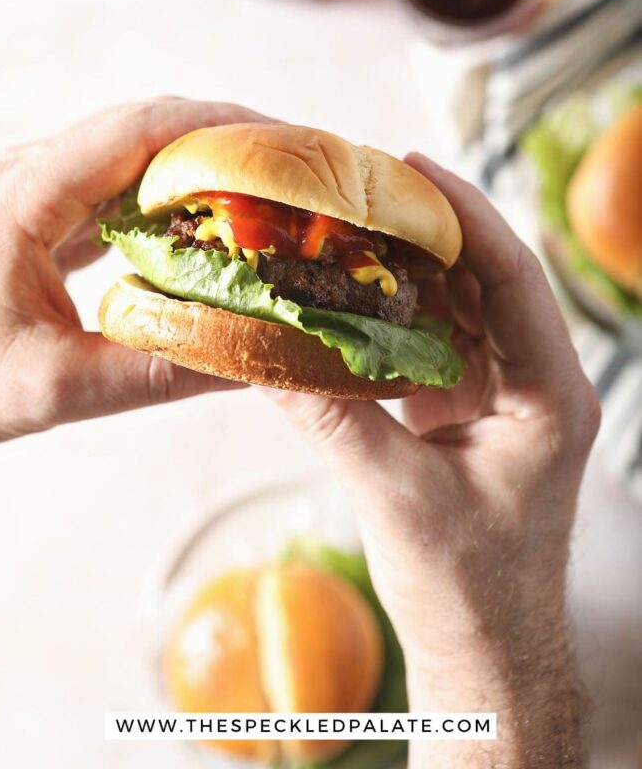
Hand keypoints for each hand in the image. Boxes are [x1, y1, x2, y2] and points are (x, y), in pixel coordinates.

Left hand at [0, 97, 266, 446]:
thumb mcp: (51, 387)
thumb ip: (153, 370)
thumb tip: (255, 356)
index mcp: (19, 198)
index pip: (133, 131)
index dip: (216, 129)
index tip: (283, 148)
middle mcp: (24, 174)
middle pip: (141, 127)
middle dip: (224, 138)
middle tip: (295, 169)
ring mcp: (30, 187)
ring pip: (132, 149)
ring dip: (200, 161)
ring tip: (266, 189)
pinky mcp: (39, 209)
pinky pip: (117, 181)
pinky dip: (172, 191)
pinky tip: (210, 219)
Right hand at [268, 155, 599, 768]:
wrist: (484, 643)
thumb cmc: (466, 587)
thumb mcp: (395, 498)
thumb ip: (331, 418)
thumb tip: (260, 354)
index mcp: (551, 396)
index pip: (514, 281)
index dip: (467, 216)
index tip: (414, 168)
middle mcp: (537, 380)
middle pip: (488, 277)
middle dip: (429, 228)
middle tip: (365, 185)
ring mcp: (505, 389)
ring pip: (460, 301)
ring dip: (407, 265)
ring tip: (346, 224)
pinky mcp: (470, 402)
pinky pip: (434, 335)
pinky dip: (392, 309)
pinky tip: (347, 288)